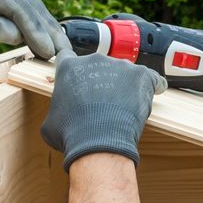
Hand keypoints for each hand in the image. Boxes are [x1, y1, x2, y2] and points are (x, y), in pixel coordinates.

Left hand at [0, 0, 69, 59]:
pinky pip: (23, 6)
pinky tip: (44, 34)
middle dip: (49, 30)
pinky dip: (35, 21)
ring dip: (46, 26)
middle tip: (65, 54)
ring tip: (61, 47)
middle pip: (32, 6)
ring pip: (31, 5)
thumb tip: (16, 36)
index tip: (50, 52)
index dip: (37, 32)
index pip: (21, 9)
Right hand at [41, 52, 165, 169]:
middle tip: (104, 104)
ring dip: (125, 86)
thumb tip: (60, 116)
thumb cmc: (72, 135)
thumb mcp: (50, 123)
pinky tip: (151, 97)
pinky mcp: (142, 75)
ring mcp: (120, 66)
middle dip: (102, 82)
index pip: (69, 59)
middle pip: (100, 66)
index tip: (81, 83)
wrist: (99, 143)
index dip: (76, 73)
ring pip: (125, 73)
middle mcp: (94, 59)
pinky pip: (151, 78)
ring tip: (125, 109)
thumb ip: (57, 110)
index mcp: (69, 67)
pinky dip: (152, 87)